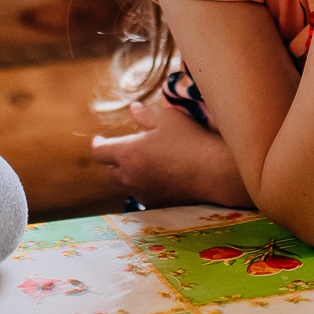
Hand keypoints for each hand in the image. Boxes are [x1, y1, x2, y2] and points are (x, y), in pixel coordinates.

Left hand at [92, 100, 252, 207]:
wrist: (215, 173)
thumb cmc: (191, 142)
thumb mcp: (168, 119)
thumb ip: (146, 114)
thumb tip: (134, 110)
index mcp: (128, 153)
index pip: (99, 152)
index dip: (98, 144)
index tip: (100, 139)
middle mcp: (130, 176)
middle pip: (110, 169)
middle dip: (114, 159)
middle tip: (127, 148)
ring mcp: (143, 193)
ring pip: (126, 183)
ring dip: (130, 172)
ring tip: (146, 161)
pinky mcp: (157, 204)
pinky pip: (143, 193)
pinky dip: (145, 184)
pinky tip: (161, 175)